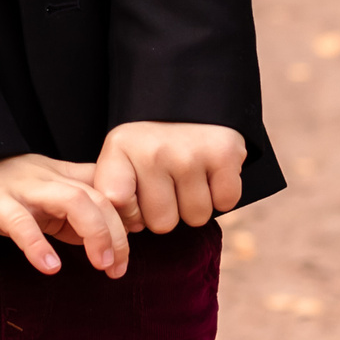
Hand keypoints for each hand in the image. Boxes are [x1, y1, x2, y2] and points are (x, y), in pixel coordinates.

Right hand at [0, 154, 130, 277]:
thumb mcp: (43, 196)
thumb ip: (74, 212)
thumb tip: (109, 238)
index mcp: (62, 177)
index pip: (108, 188)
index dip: (128, 214)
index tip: (134, 244)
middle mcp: (49, 178)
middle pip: (99, 197)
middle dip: (118, 234)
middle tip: (119, 268)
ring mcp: (23, 188)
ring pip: (73, 201)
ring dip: (96, 234)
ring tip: (102, 265)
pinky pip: (20, 221)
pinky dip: (37, 245)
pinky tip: (50, 267)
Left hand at [93, 122, 246, 234]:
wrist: (192, 101)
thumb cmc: (153, 144)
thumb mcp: (121, 157)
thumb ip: (114, 195)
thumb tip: (121, 238)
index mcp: (121, 148)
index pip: (117, 205)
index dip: (131, 211)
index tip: (135, 197)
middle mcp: (154, 151)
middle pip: (162, 224)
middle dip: (168, 211)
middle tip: (169, 181)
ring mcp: (190, 154)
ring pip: (196, 218)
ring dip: (195, 203)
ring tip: (189, 174)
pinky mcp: (224, 155)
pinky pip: (225, 203)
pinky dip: (221, 193)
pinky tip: (211, 171)